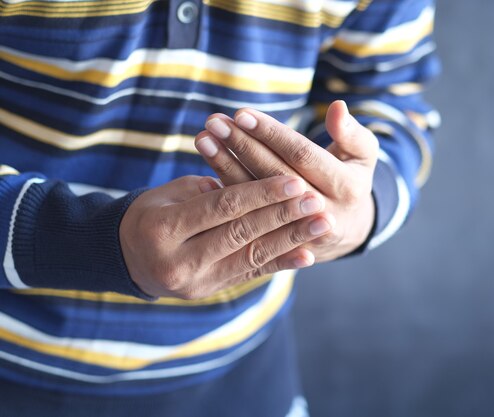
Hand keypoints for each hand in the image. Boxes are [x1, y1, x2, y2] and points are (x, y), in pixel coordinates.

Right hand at [119, 175, 333, 298]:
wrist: (127, 257)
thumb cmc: (151, 214)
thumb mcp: (168, 194)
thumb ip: (208, 192)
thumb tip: (253, 191)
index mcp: (163, 228)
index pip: (222, 208)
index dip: (260, 194)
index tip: (293, 181)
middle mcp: (179, 260)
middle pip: (241, 233)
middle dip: (282, 216)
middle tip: (316, 200)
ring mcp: (196, 282)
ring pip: (251, 257)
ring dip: (291, 240)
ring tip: (322, 224)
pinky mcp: (211, 291)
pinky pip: (251, 276)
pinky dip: (280, 264)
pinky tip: (307, 255)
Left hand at [195, 100, 377, 261]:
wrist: (346, 231)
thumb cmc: (351, 181)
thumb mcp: (362, 156)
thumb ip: (351, 133)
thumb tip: (337, 107)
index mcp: (345, 187)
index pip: (302, 155)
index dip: (272, 134)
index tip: (242, 113)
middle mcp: (320, 212)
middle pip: (273, 175)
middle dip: (242, 146)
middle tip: (214, 122)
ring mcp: (297, 230)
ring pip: (255, 197)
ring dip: (225, 166)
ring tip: (203, 139)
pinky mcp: (276, 242)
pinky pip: (246, 216)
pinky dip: (224, 191)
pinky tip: (204, 171)